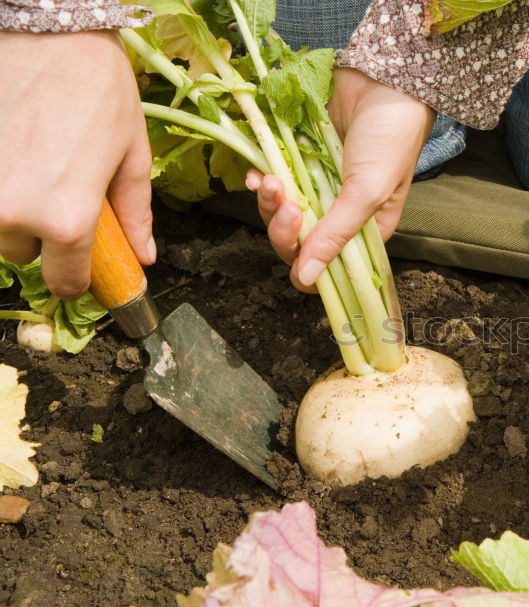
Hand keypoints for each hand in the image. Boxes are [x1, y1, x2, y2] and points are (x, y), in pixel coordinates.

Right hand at [0, 31, 153, 298]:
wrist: (47, 31)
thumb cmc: (97, 87)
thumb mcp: (131, 154)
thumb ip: (134, 213)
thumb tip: (145, 255)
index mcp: (67, 219)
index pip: (65, 283)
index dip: (77, 277)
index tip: (80, 266)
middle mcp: (13, 213)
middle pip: (23, 254)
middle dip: (41, 231)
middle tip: (57, 187)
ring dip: (12, 208)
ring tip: (33, 162)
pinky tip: (13, 149)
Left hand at [248, 67, 434, 291]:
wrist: (386, 78)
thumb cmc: (391, 136)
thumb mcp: (368, 191)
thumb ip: (336, 234)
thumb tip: (308, 279)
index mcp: (365, 231)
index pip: (327, 268)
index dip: (306, 266)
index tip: (296, 247)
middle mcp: (338, 213)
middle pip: (297, 243)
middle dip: (283, 229)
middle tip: (287, 204)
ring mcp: (316, 187)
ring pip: (279, 213)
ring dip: (268, 202)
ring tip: (271, 180)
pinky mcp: (297, 160)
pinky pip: (270, 182)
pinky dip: (259, 181)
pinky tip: (258, 172)